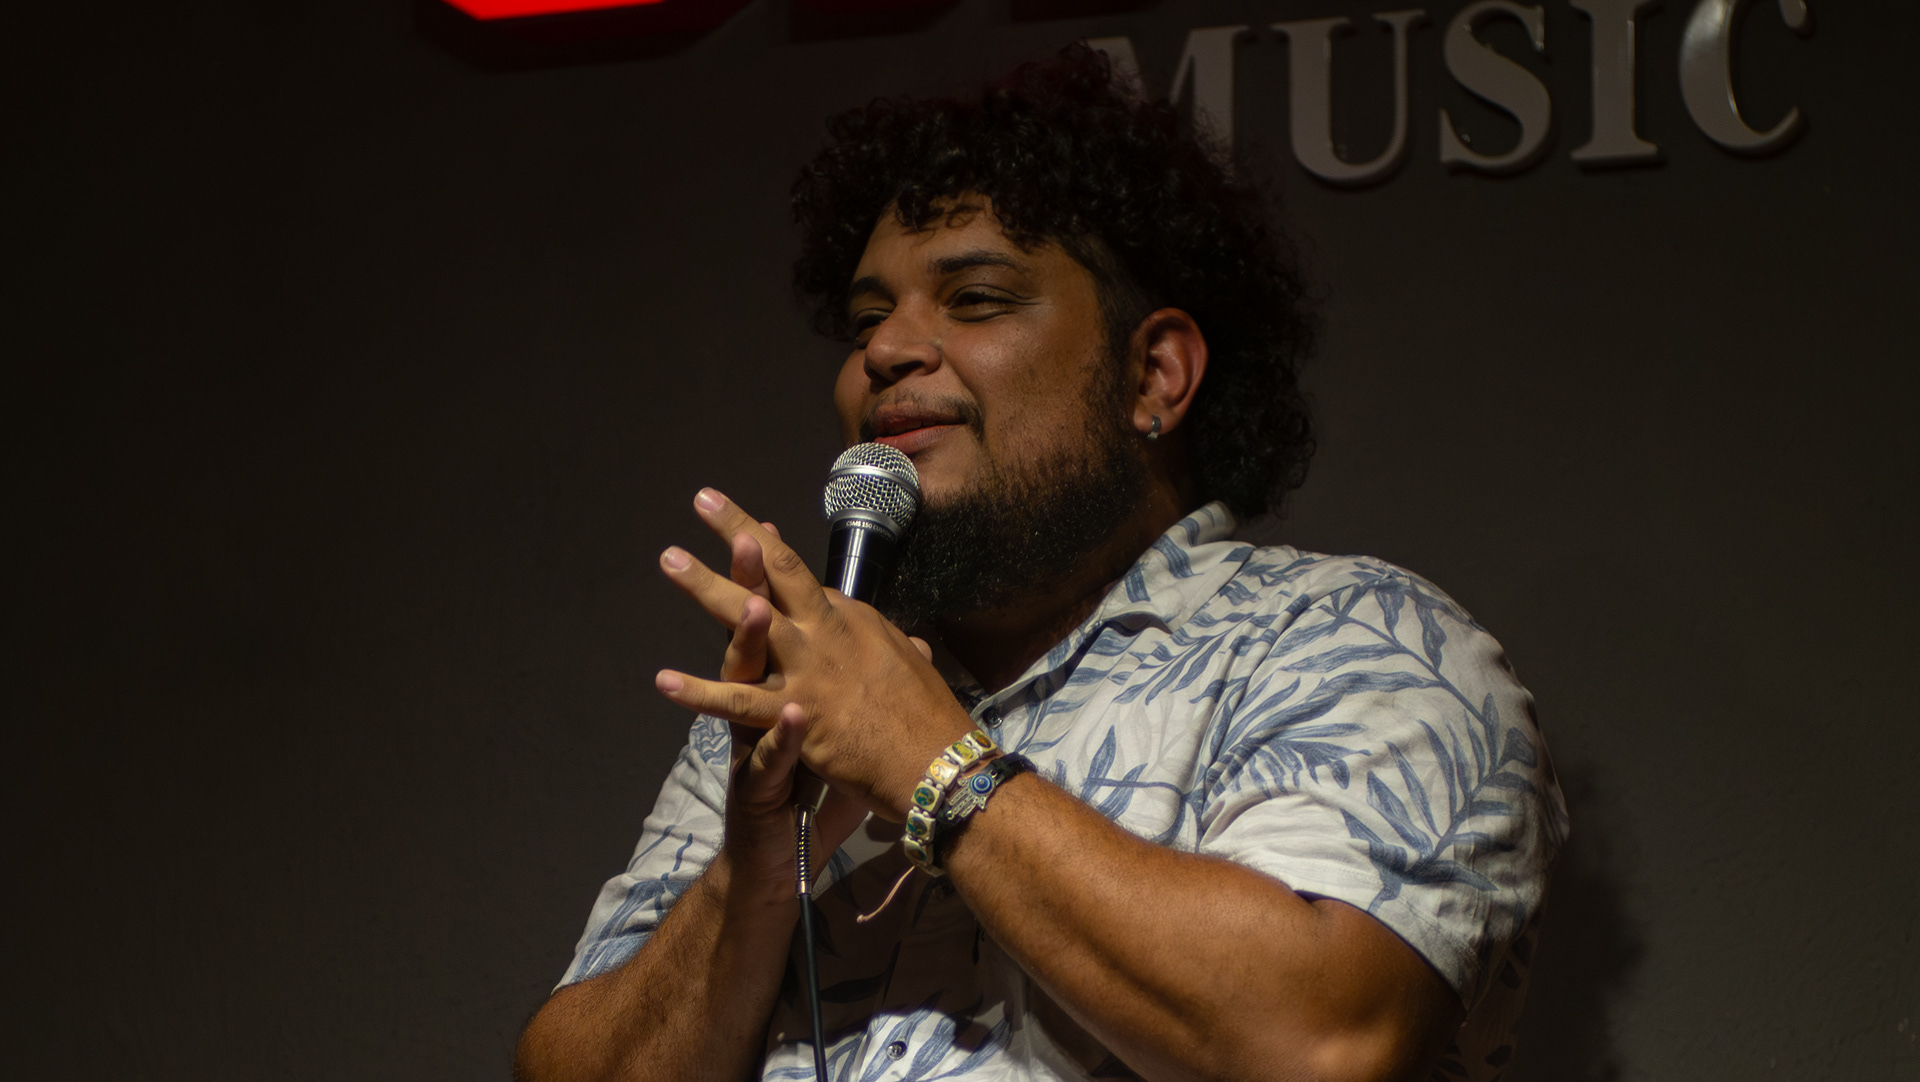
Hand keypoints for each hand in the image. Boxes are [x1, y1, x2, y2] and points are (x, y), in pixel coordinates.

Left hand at [655, 488, 975, 822]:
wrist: (938, 762)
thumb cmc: (930, 720)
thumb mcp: (913, 667)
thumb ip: (896, 650)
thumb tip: (908, 643)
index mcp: (851, 620)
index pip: (803, 577)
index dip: (772, 547)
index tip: (746, 526)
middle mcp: (826, 631)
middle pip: (776, 569)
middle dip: (737, 531)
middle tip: (703, 499)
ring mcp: (807, 668)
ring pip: (746, 618)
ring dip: (705, 586)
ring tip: (669, 559)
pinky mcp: (794, 712)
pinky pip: (736, 701)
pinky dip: (698, 692)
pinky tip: (663, 680)